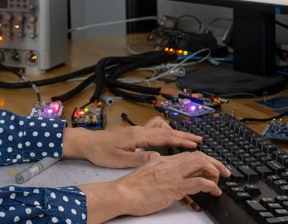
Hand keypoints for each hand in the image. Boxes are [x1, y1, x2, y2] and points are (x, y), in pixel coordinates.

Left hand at [63, 116, 201, 167]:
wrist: (89, 142)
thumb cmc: (102, 152)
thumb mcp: (120, 160)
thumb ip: (140, 158)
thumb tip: (158, 157)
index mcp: (138, 136)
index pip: (165, 137)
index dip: (181, 141)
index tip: (195, 144)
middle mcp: (140, 130)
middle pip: (166, 131)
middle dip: (184, 136)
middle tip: (199, 140)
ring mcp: (138, 129)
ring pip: (162, 128)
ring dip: (175, 133)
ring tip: (186, 140)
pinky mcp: (135, 132)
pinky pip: (154, 128)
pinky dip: (164, 131)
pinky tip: (167, 137)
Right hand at [80, 152, 229, 222]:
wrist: (122, 193)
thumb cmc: (130, 186)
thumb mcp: (144, 168)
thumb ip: (152, 162)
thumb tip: (155, 158)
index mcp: (163, 160)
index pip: (189, 155)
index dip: (204, 159)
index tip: (212, 166)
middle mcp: (170, 164)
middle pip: (199, 157)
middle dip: (215, 163)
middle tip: (224, 172)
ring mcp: (173, 175)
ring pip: (201, 165)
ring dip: (215, 172)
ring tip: (221, 181)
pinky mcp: (175, 187)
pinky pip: (198, 182)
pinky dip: (211, 185)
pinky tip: (215, 190)